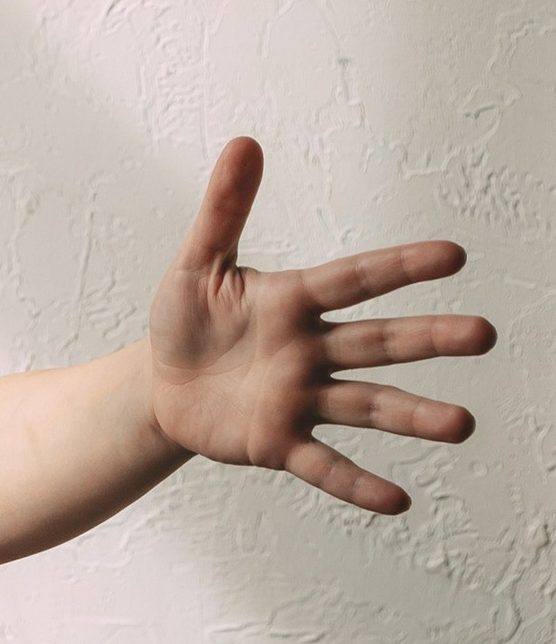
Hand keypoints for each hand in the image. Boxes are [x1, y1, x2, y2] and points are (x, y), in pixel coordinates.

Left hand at [148, 139, 496, 512]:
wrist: (158, 387)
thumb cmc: (186, 321)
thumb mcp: (196, 265)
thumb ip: (223, 210)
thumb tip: (244, 142)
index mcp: (295, 301)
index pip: (356, 279)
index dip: (399, 268)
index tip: (453, 256)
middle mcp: (310, 351)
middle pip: (377, 343)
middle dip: (428, 341)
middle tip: (485, 337)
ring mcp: (299, 400)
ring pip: (364, 406)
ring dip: (412, 417)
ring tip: (462, 426)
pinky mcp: (278, 443)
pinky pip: (322, 464)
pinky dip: (356, 483)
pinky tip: (398, 501)